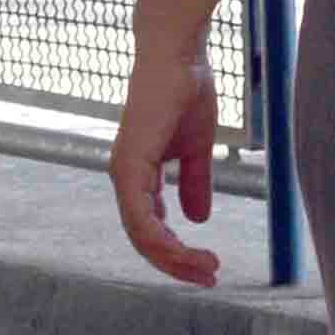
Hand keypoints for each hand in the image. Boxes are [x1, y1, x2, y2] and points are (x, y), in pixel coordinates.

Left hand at [107, 42, 223, 287]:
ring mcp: (125, 170)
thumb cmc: (184, 93)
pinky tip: (187, 250)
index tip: (209, 267)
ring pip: (141, 234)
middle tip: (210, 277)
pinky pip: (140, 216)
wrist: (177, 56)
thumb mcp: (195, 149)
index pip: (150, 228)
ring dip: (174, 259)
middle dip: (177, 265)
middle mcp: (126, 177)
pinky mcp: (130, 162)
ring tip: (207, 268)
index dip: (177, 253)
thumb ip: (194, 182)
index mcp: (138, 175)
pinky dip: (162, 240)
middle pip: (144, 239)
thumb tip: (198, 219)